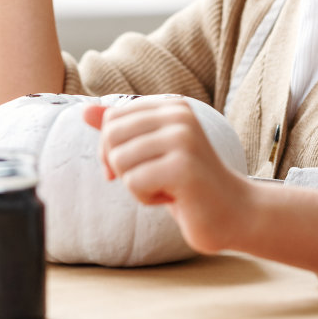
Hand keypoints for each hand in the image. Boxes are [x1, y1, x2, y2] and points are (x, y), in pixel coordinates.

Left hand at [85, 100, 251, 254]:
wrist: (234, 212)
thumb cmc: (188, 183)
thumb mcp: (151, 151)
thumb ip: (120, 128)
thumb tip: (83, 110)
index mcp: (171, 106)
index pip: (112, 118)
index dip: (111, 149)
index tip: (133, 166)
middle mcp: (179, 115)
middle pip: (111, 136)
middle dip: (120, 166)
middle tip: (149, 179)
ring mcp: (183, 139)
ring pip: (120, 160)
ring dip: (135, 184)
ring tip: (166, 187)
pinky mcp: (183, 167)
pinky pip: (133, 182)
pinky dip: (146, 197)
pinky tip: (173, 198)